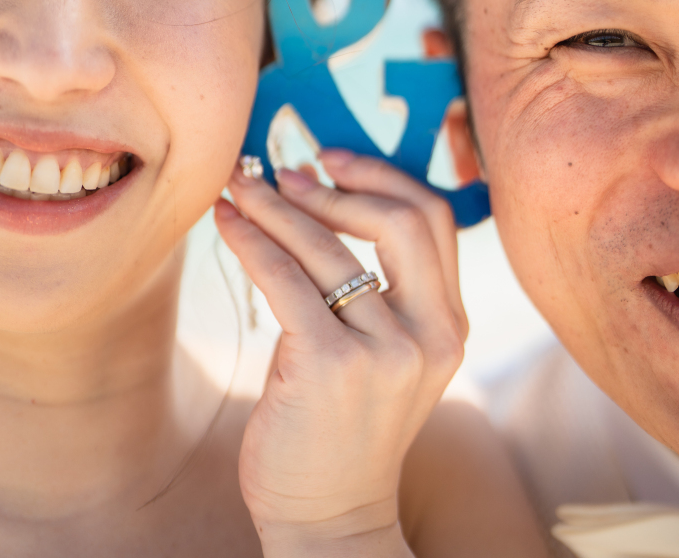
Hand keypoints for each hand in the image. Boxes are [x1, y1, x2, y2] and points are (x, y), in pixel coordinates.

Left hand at [214, 151, 466, 557]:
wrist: (330, 517)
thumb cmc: (348, 426)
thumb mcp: (390, 355)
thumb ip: (381, 289)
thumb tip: (322, 198)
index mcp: (450, 325)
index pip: (434, 219)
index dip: (383, 177)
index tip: (334, 161)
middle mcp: (429, 335)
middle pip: (398, 220)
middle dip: (334, 186)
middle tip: (283, 173)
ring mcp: (383, 353)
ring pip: (329, 248)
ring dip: (276, 207)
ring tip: (240, 189)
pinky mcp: (328, 367)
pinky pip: (285, 280)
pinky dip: (251, 242)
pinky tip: (228, 225)